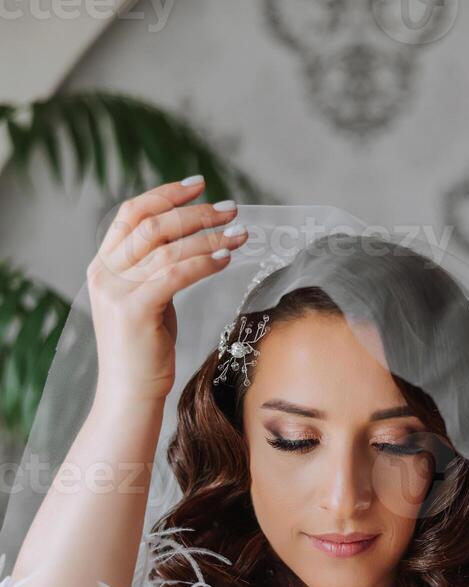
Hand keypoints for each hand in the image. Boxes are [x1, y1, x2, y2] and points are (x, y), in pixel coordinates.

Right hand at [87, 177, 246, 404]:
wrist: (129, 394)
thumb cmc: (144, 352)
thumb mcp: (147, 302)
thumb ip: (156, 272)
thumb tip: (190, 245)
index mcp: (104, 266)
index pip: (131, 214)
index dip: (164, 194)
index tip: (198, 185)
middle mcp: (105, 273)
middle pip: (152, 224)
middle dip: (195, 212)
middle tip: (231, 209)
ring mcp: (117, 291)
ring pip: (167, 248)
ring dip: (208, 236)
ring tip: (239, 234)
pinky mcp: (134, 310)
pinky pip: (175, 274)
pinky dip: (204, 263)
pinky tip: (225, 259)